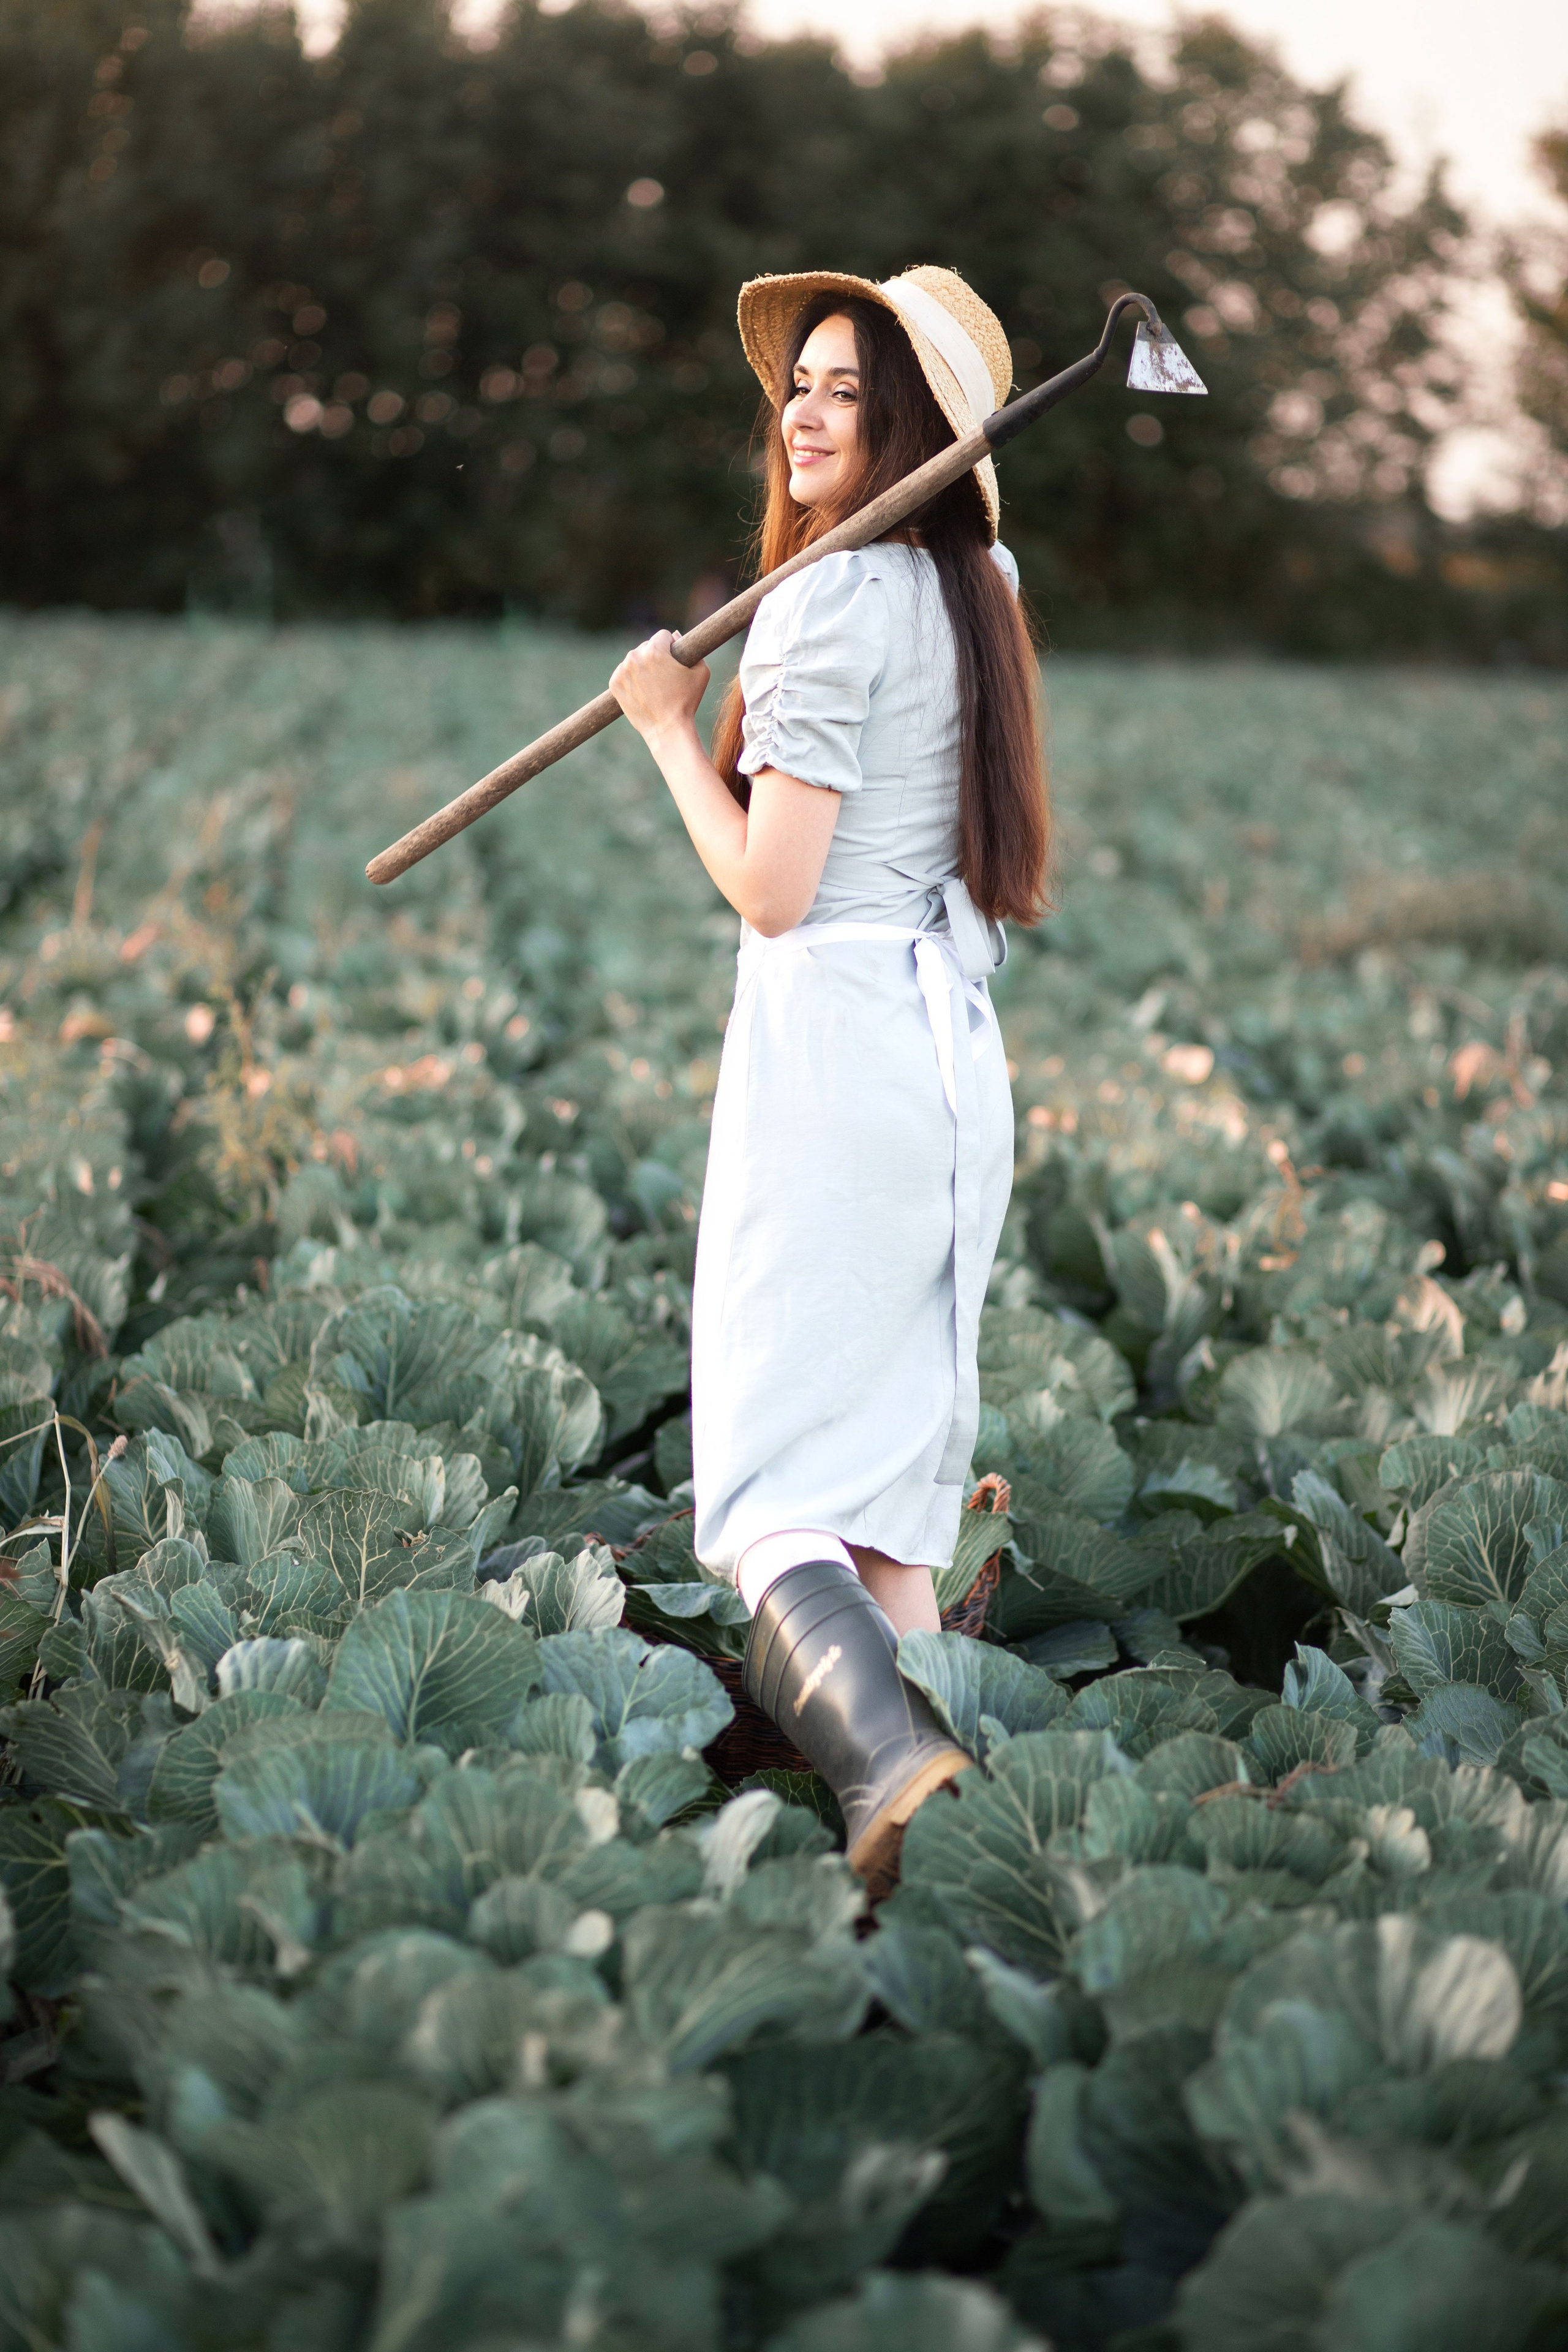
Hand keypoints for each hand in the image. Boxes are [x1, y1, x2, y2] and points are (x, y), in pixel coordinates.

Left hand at [609, 630, 709, 745]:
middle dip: (655, 657)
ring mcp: (622, 670)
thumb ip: (693, 650)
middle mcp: (635, 656)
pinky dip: (631, 679)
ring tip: (654, 686)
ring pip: (634, 659)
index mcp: (654, 650)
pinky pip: (623, 673)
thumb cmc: (686, 702)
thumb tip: (676, 636)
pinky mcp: (614, 683)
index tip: (674, 660)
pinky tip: (642, 691)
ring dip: (642, 667)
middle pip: (647, 646)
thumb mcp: (701, 672)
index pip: (663, 635)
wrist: (667, 730)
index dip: (671, 647)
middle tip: (664, 677)